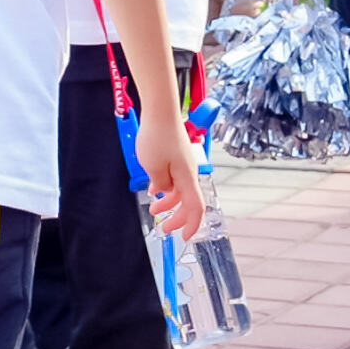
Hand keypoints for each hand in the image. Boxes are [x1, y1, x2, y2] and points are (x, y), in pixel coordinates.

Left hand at [133, 111, 206, 239]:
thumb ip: (160, 184)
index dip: (193, 224)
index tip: (186, 237)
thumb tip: (163, 192)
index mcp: (187, 177)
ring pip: (181, 191)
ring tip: (154, 209)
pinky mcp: (177, 156)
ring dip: (169, 203)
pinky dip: (167, 188)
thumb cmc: (157, 136)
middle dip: (178, 218)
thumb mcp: (153, 167)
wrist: (160, 110)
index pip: (196, 207)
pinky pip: (175, 179)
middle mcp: (189, 172)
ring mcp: (184, 164)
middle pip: (189, 202)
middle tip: (164, 229)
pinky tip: (155, 189)